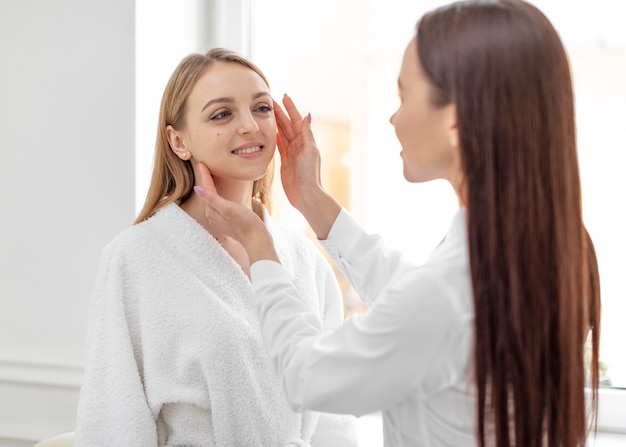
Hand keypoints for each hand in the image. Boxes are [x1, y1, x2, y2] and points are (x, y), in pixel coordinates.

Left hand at [194, 162, 279, 263]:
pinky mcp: (228, 220)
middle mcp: (213, 215)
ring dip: (211, 187)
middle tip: (204, 166)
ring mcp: (221, 218)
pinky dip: (219, 195)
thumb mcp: (227, 208)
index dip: (205, 175)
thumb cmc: (244, 223)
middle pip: (208, 194)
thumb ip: (212, 199)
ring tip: (211, 176)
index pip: (206, 189)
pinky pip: (220, 204)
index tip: (202, 162)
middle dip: (206, 180)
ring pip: (213, 199)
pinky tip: (222, 192)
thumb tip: (197, 189)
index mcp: (211, 211)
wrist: (256, 239)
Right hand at [274, 94, 322, 210]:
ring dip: (276, 123)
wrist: (305, 194)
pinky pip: (279, 146)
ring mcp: (292, 153)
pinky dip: (275, 137)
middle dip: (280, 113)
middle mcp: (299, 145)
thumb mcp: (309, 151)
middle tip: (270, 102)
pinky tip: (270, 131)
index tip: (284, 96)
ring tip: (267, 113)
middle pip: (287, 125)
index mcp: (305, 140)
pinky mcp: (285, 162)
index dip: (290, 108)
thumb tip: (307, 115)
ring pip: (282, 134)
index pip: (296, 120)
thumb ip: (307, 133)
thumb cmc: (309, 174)